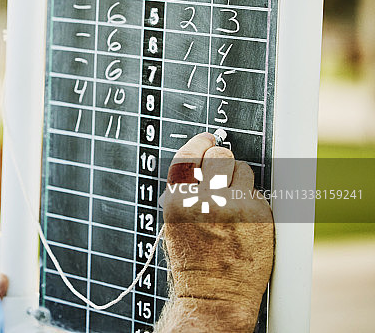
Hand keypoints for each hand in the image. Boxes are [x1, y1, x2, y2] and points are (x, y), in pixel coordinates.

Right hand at [157, 133, 273, 332]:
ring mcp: (235, 206)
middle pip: (220, 155)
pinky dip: (253, 201)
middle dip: (222, 160)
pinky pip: (258, 193)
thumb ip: (187, 191)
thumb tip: (204, 163)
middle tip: (221, 171)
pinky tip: (244, 221)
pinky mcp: (260, 215)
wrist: (213, 295)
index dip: (200, 143)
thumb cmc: (193, 260)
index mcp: (179, 200)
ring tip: (234, 200)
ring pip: (244, 169)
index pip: (189, 155)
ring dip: (239, 178)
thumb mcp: (175, 221)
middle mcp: (206, 200)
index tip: (208, 140)